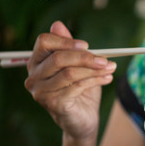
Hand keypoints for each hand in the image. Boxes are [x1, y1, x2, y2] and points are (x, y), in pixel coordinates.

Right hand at [24, 21, 116, 139]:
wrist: (82, 121)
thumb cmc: (80, 92)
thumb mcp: (77, 67)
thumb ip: (70, 48)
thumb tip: (58, 24)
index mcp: (37, 62)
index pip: (44, 42)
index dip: (66, 41)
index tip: (87, 45)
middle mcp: (34, 76)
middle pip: (58, 58)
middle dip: (85, 57)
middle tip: (105, 59)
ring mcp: (41, 91)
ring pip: (70, 73)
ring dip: (94, 69)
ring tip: (110, 69)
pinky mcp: (52, 103)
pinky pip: (76, 86)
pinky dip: (95, 80)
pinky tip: (107, 79)